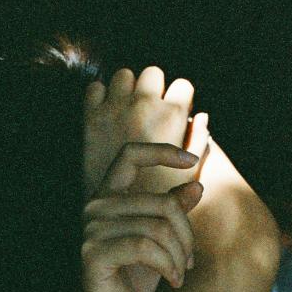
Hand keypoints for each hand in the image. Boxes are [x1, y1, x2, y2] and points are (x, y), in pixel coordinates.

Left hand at [84, 67, 206, 197]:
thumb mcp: (189, 174)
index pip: (182, 85)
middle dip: (151, 88)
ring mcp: (116, 109)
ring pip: (123, 75)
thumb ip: (197, 142)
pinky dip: (98, 96)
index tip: (171, 111)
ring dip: (125, 87)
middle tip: (146, 106)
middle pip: (152, 73)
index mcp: (173, 116)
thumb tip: (200, 117)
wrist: (118, 218)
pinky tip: (103, 111)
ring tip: (124, 106)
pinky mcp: (91, 119)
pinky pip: (94, 89)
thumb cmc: (158, 199)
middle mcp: (145, 106)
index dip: (178, 98)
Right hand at [84, 67, 210, 291]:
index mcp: (106, 199)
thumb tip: (196, 187)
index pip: (129, 155)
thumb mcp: (158, 243)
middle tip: (190, 261)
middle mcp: (94, 209)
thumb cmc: (130, 282)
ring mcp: (91, 230)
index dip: (161, 151)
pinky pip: (147, 247)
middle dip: (186, 234)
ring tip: (180, 274)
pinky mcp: (94, 253)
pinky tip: (174, 282)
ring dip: (179, 255)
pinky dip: (169, 266)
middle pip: (161, 202)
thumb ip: (171, 213)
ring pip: (158, 227)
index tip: (190, 161)